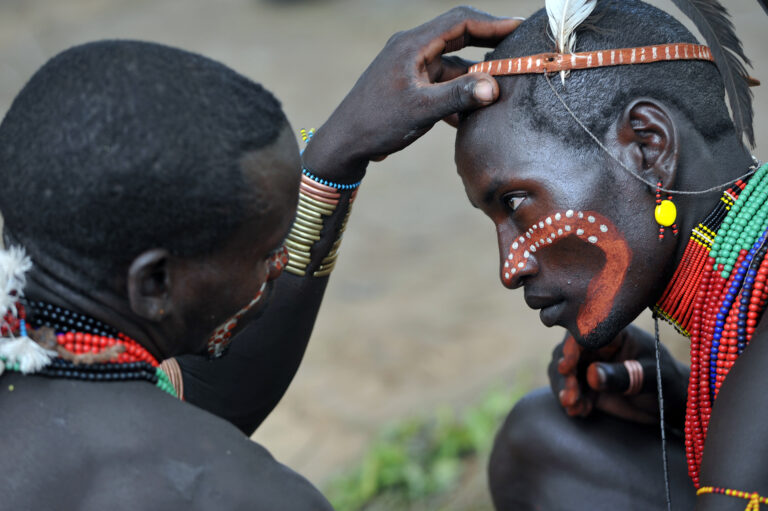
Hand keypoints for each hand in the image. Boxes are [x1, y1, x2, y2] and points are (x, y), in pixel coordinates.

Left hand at [302, 7, 521, 181]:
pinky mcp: (411, 85)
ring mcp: (411, 67)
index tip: (519, 28)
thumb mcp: (420, 110)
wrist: (345, 143)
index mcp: (412, 44)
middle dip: (489, 45)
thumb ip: (458, 96)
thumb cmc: (377, 123)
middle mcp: (412, 49)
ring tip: (503, 89)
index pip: (459, 21)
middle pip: (459, 37)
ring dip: (475, 77)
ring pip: (453, 64)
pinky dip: (459, 94)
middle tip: (520, 51)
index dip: (492, 23)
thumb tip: (494, 86)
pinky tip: (474, 115)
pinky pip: (443, 83)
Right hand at [548, 324, 688, 427]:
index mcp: (614, 334)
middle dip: (565, 375)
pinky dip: (571, 401)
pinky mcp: (588, 385)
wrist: (670, 406)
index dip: (571, 348)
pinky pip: (570, 389)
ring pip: (564, 372)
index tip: (566, 367)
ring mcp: (590, 365)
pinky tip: (579, 412)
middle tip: (571, 396)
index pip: (585, 333)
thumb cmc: (667, 383)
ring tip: (573, 406)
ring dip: (565, 389)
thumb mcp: (651, 377)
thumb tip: (591, 374)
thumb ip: (624, 375)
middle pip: (567, 353)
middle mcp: (598, 346)